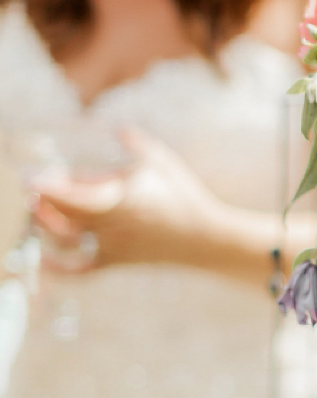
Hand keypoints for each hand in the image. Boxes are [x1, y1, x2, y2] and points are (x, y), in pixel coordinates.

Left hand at [31, 128, 228, 270]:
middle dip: (42, 198)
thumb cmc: (184, 196)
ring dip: (46, 222)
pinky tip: (45, 260)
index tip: (33, 176)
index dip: (48, 183)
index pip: (71, 190)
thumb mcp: (163, 163)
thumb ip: (137, 144)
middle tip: (32, 186)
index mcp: (119, 195)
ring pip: (65, 235)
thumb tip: (119, 128)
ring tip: (38, 209)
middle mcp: (110, 221)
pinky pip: (81, 269)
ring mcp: (111, 243)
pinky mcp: (115, 260)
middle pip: (62, 211)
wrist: (204, 238)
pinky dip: (60, 268)